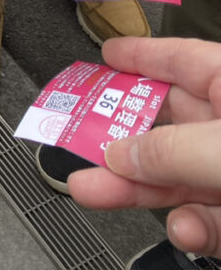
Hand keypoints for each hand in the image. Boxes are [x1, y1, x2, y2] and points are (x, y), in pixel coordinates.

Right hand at [68, 37, 220, 257]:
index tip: (107, 55)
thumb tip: (121, 153)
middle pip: (168, 126)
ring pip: (179, 178)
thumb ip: (170, 149)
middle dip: (118, 136)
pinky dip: (191, 228)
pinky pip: (208, 220)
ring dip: (135, 188)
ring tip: (94, 191)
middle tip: (77, 137)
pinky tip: (185, 228)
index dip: (140, 57)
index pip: (181, 61)